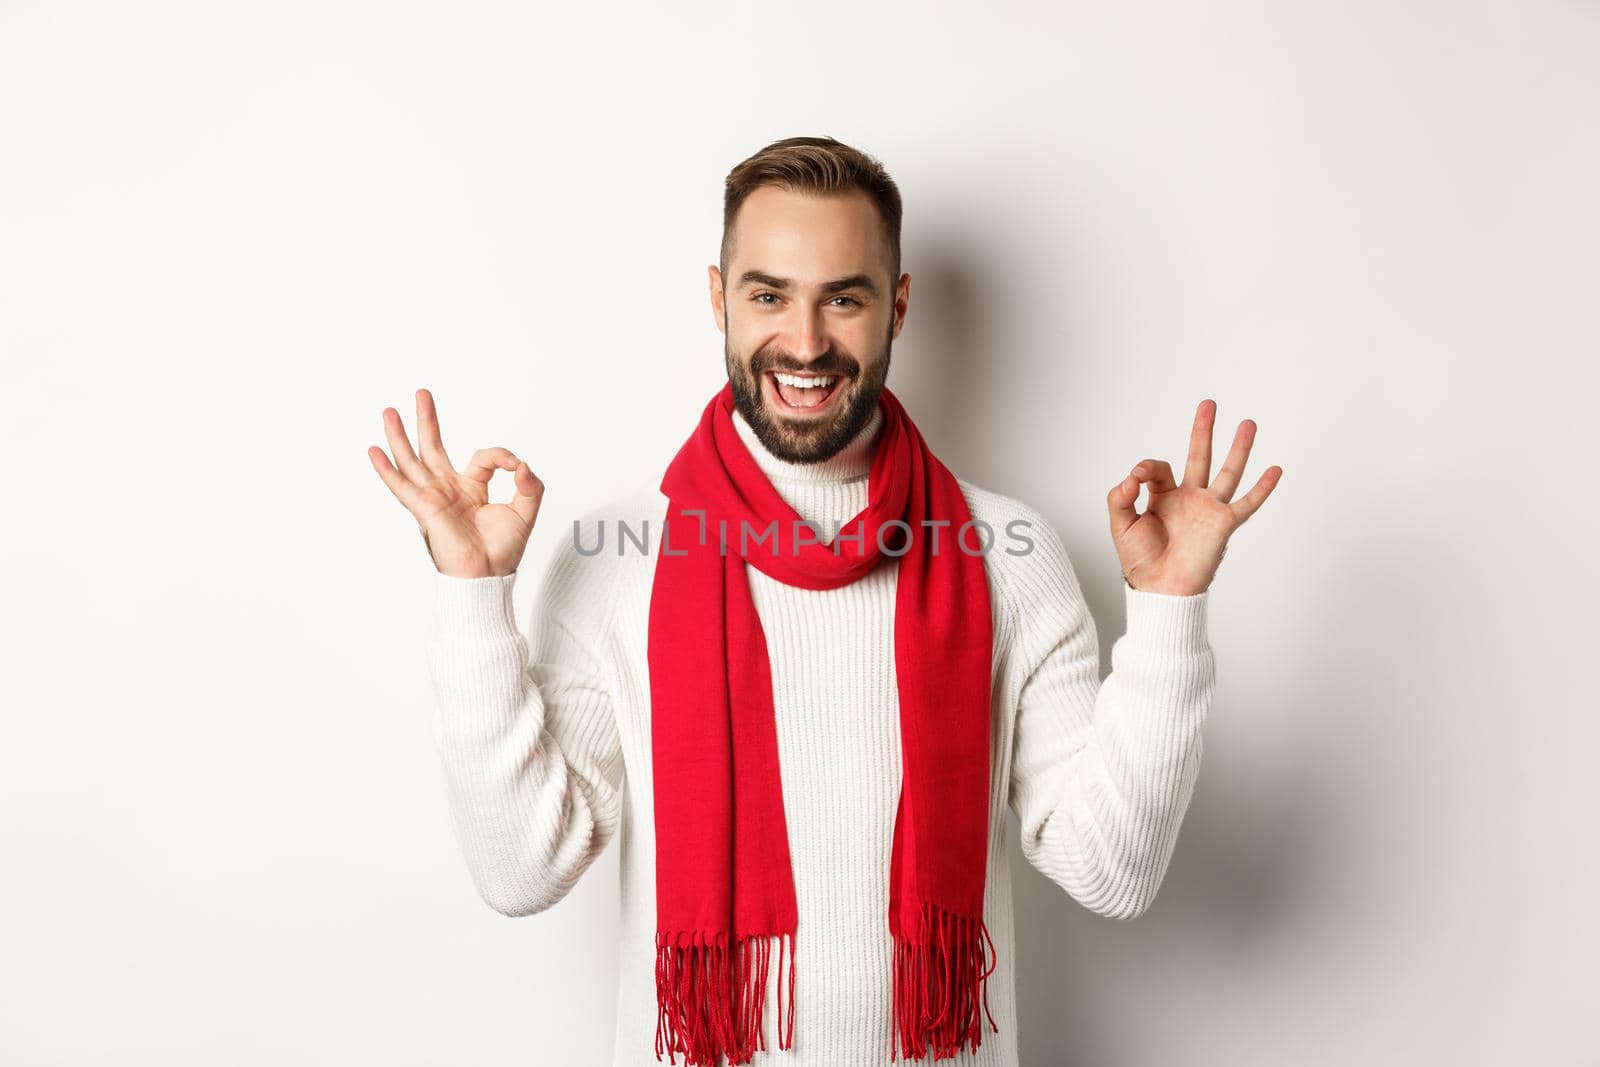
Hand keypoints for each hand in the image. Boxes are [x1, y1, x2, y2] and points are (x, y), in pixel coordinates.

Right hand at [368, 388, 544, 578]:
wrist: (487, 578)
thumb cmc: (502, 552)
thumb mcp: (525, 512)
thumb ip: (529, 486)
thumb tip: (522, 465)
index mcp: (471, 489)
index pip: (484, 458)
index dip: (502, 457)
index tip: (516, 467)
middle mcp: (449, 490)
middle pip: (433, 448)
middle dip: (427, 420)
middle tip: (422, 394)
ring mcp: (434, 498)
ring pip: (413, 460)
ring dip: (400, 436)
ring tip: (389, 411)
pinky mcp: (425, 509)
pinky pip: (402, 486)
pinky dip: (387, 469)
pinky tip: (374, 451)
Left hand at [1106, 399, 1280, 595]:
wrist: (1159, 589)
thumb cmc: (1140, 561)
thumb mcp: (1120, 524)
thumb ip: (1120, 497)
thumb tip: (1132, 476)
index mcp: (1162, 497)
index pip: (1158, 468)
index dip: (1145, 468)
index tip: (1136, 478)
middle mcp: (1188, 499)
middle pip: (1198, 456)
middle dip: (1203, 430)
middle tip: (1209, 404)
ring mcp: (1208, 509)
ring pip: (1227, 471)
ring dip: (1238, 448)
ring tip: (1248, 423)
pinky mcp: (1223, 524)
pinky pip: (1247, 503)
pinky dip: (1263, 488)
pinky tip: (1275, 469)